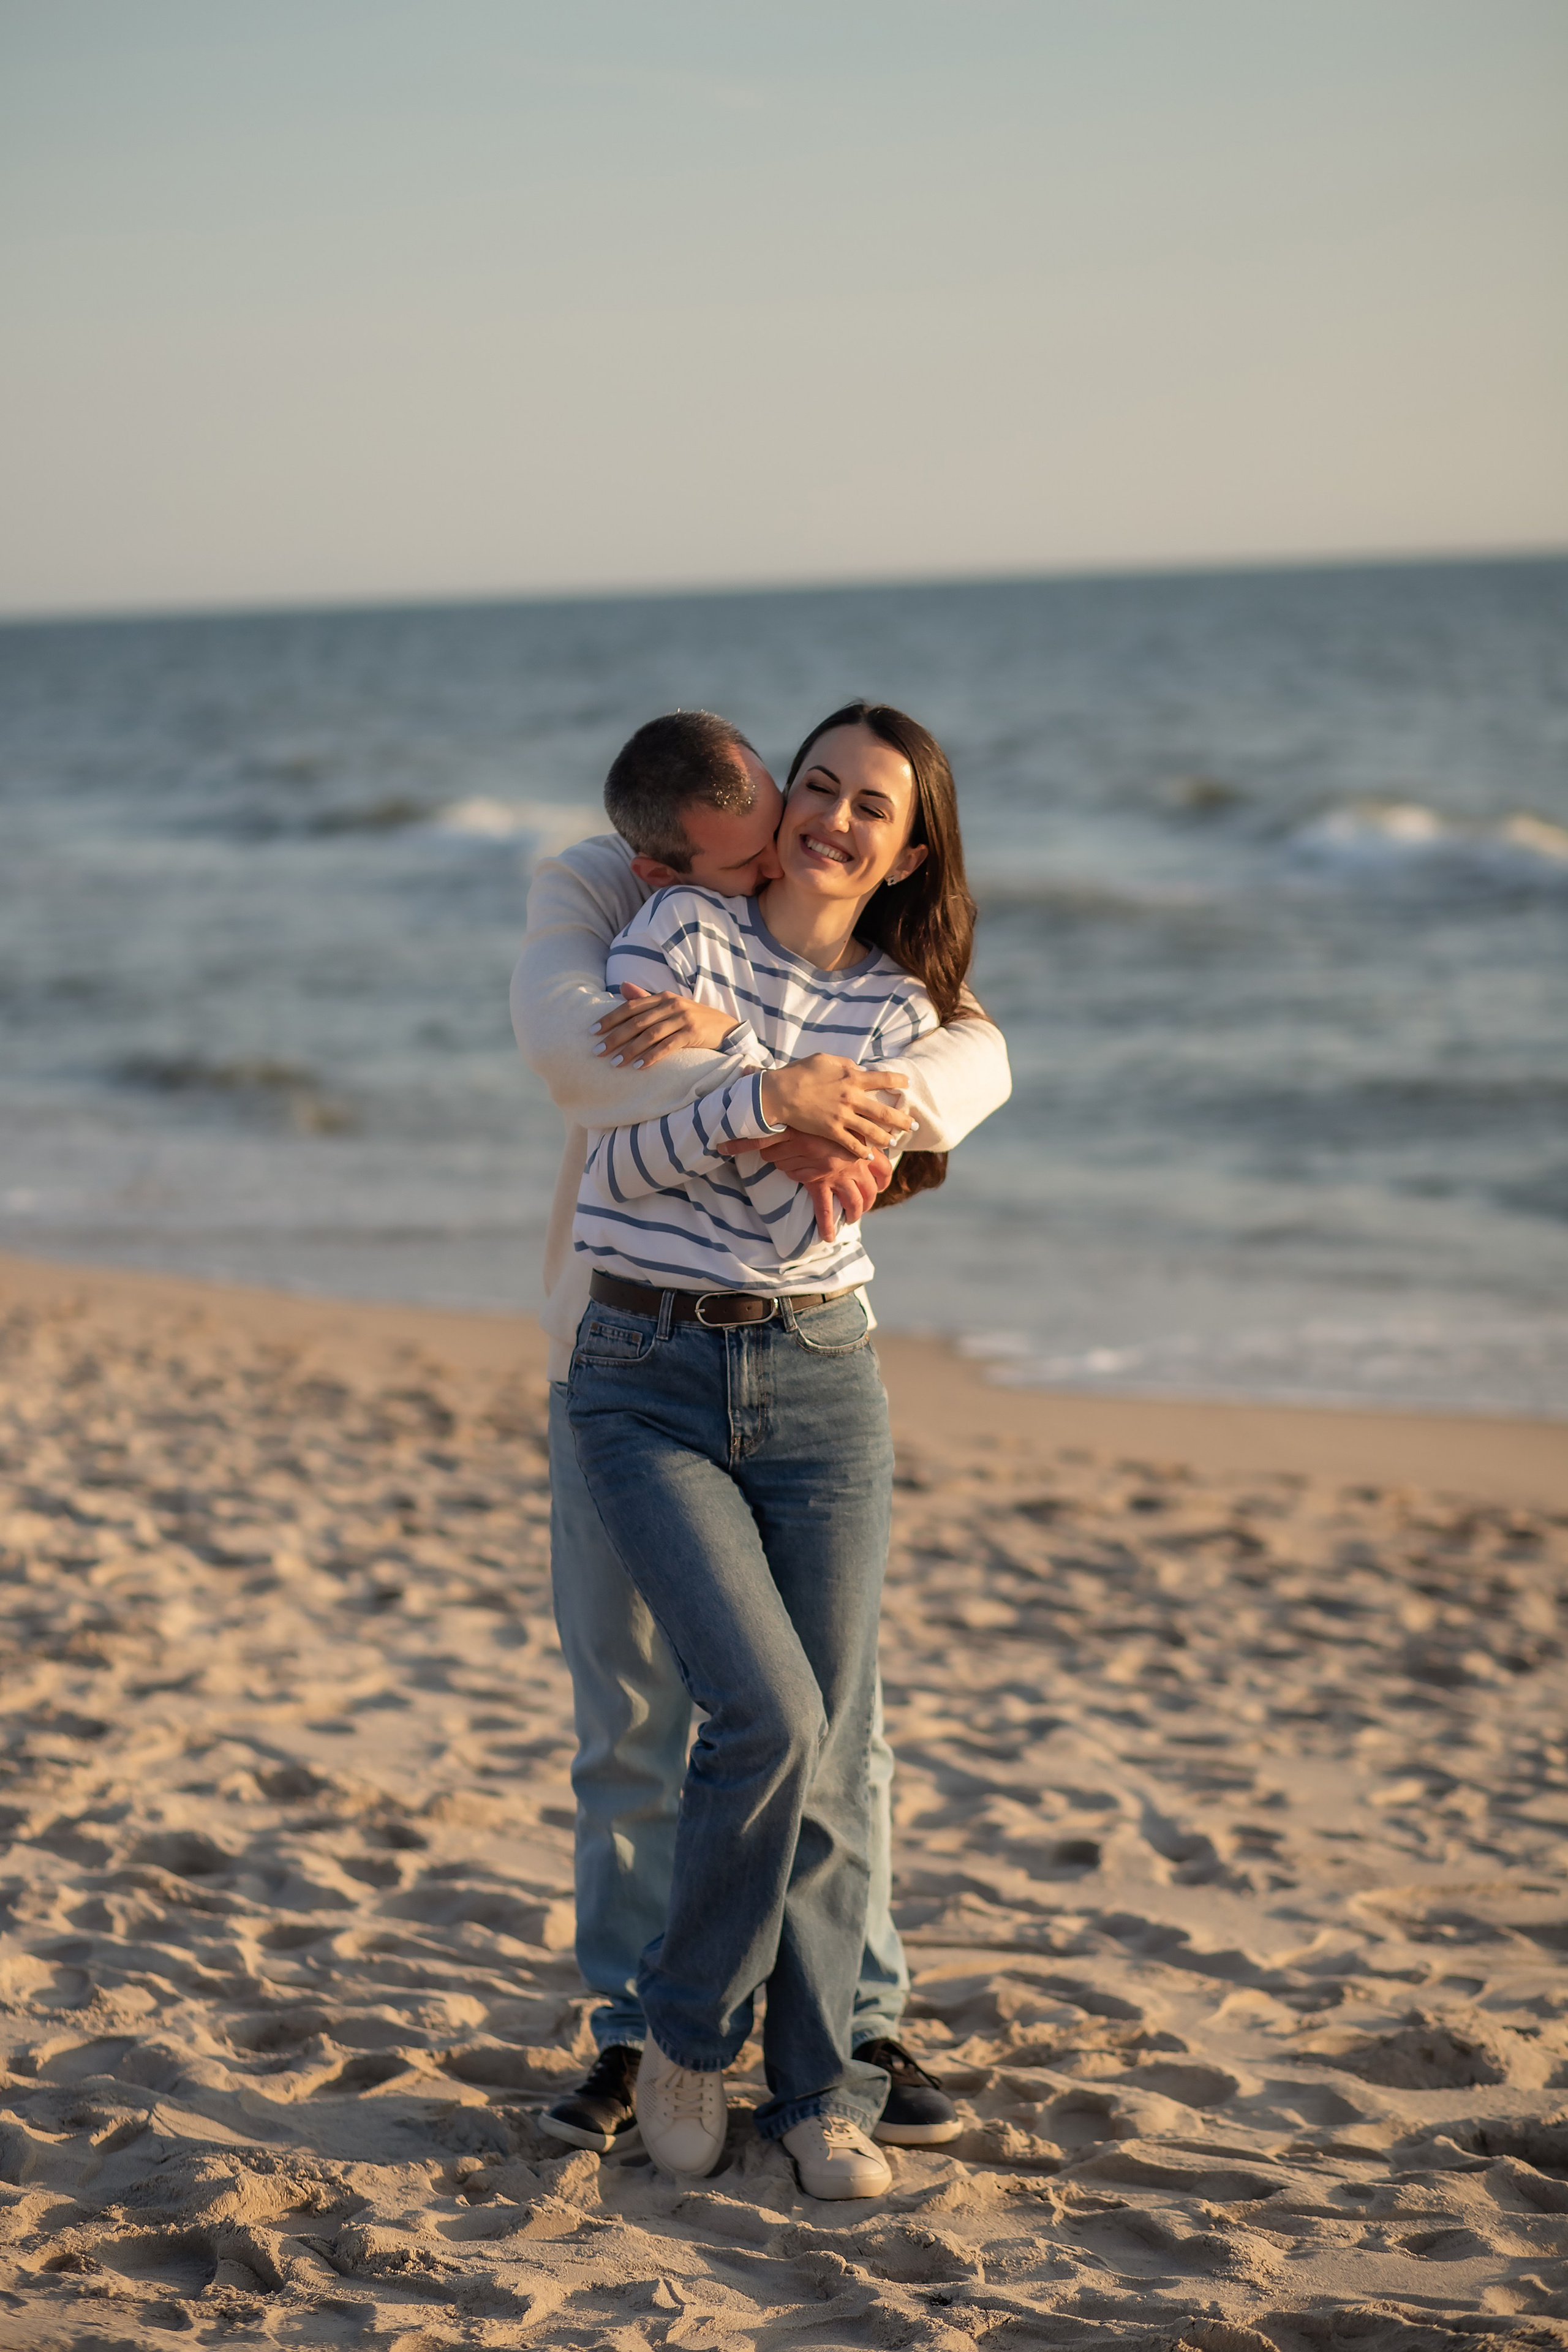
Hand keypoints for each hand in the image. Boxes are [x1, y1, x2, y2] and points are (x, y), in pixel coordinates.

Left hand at [592, 982, 737, 1067]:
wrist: (725, 1027)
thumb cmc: (692, 1018)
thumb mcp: (670, 1006)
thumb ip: (646, 999)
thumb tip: (623, 987)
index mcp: (662, 997)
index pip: (630, 1007)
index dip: (610, 1018)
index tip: (592, 1031)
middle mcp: (671, 1005)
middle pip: (637, 1021)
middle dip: (615, 1036)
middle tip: (597, 1050)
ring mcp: (683, 1019)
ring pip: (650, 1034)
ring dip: (630, 1049)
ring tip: (615, 1062)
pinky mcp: (693, 1033)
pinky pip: (667, 1046)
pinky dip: (652, 1056)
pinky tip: (639, 1066)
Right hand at [756, 1133, 892, 1238]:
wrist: (798, 1121)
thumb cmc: (821, 1117)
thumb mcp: (844, 1122)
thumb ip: (853, 1131)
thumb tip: (862, 1138)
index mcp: (863, 1149)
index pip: (883, 1168)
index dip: (884, 1180)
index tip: (881, 1185)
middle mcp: (855, 1165)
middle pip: (870, 1190)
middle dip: (869, 1201)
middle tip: (864, 1205)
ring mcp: (838, 1177)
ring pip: (854, 1202)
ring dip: (855, 1213)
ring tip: (851, 1219)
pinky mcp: (819, 1183)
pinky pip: (824, 1210)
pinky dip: (827, 1225)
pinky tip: (828, 1236)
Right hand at [757, 1058, 912, 1154]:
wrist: (780, 1093)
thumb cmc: (800, 1072)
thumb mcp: (825, 1059)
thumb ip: (846, 1064)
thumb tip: (860, 1069)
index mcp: (852, 1078)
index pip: (884, 1078)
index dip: (898, 1081)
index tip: (907, 1084)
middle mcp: (852, 1098)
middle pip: (884, 1111)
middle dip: (903, 1120)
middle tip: (915, 1126)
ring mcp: (843, 1116)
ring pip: (872, 1131)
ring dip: (887, 1138)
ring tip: (895, 1142)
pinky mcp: (831, 1131)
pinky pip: (852, 1144)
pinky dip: (862, 1151)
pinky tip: (869, 1156)